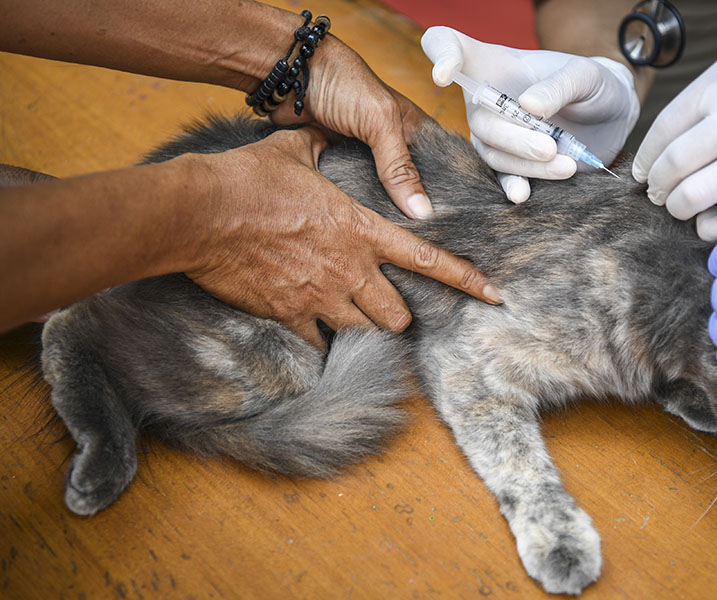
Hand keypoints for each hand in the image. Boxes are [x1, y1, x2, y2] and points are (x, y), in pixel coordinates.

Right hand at [189, 126, 500, 348]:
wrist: (201, 213)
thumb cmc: (248, 179)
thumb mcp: (292, 152)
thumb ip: (318, 147)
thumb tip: (318, 129)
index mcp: (362, 230)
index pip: (428, 258)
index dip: (467, 279)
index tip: (494, 295)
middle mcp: (351, 269)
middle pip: (398, 316)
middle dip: (396, 316)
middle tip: (384, 308)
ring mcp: (321, 296)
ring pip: (365, 334)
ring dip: (362, 330)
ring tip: (350, 320)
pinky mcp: (289, 315)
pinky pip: (319, 342)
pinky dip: (319, 339)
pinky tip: (310, 329)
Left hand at [270, 36, 435, 219]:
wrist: (292, 76)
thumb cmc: (343, 82)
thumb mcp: (380, 123)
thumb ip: (400, 167)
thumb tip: (421, 212)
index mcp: (414, 131)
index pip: (441, 169)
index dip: (445, 194)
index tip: (448, 223)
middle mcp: (394, 146)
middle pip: (411, 187)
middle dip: (413, 209)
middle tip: (419, 239)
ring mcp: (367, 158)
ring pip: (383, 193)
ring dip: (384, 210)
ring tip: (393, 237)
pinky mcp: (342, 165)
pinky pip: (356, 192)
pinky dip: (359, 205)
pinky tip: (363, 223)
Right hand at [421, 26, 638, 202]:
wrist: (612, 118)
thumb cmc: (592, 85)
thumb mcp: (584, 75)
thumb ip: (558, 86)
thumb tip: (528, 106)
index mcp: (494, 64)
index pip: (449, 46)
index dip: (440, 56)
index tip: (444, 75)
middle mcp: (487, 101)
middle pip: (480, 120)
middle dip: (513, 138)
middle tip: (549, 147)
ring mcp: (496, 134)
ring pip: (493, 153)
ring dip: (526, 164)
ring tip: (565, 166)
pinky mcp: (513, 163)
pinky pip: (503, 178)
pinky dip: (513, 186)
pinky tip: (523, 194)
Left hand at [633, 21, 716, 240]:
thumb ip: (708, 101)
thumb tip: (662, 147)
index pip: (664, 129)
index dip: (646, 157)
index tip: (642, 171)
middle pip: (671, 165)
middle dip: (656, 186)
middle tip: (658, 193)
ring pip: (691, 196)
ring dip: (677, 207)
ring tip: (681, 206)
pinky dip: (710, 229)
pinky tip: (708, 223)